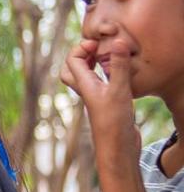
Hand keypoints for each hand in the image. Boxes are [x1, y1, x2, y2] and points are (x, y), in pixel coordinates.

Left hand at [60, 38, 140, 166]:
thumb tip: (118, 42)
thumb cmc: (114, 123)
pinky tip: (119, 73)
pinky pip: (100, 83)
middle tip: (98, 48)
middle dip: (81, 54)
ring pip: (86, 76)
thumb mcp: (118, 90)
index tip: (98, 43)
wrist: (118, 149)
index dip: (81, 47)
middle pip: (72, 69)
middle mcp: (87, 91)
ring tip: (108, 56)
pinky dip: (105, 73)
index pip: (72, 60)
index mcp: (84, 85)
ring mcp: (96, 97)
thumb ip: (118, 66)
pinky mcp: (107, 103)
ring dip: (92, 64)